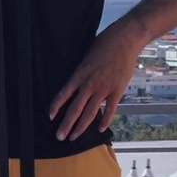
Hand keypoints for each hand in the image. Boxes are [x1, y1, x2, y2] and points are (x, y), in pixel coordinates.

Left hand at [50, 18, 141, 140]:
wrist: (126, 39)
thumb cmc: (105, 43)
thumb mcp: (87, 54)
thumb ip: (81, 70)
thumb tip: (76, 82)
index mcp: (80, 73)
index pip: (64, 93)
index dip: (56, 106)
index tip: (50, 116)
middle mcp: (90, 84)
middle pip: (75, 108)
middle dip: (66, 124)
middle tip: (59, 136)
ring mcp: (104, 89)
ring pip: (90, 113)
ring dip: (81, 127)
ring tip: (74, 137)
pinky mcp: (117, 90)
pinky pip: (110, 109)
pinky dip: (105, 120)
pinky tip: (100, 129)